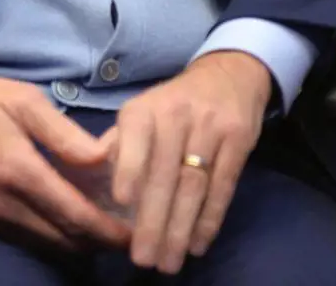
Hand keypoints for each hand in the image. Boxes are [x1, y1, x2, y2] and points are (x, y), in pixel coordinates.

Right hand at [0, 74, 131, 252]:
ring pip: (47, 244)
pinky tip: (68, 217)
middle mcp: (6, 206)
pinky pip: (27, 238)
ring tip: (104, 223)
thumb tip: (102, 160)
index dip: (109, 230)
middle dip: (100, 240)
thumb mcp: (21, 100)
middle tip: (129, 227)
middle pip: (65, 240)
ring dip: (78, 240)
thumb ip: (63, 134)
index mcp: (19, 171)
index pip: (74, 216)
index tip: (137, 230)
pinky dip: (53, 235)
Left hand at [108, 52, 270, 273]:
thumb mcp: (143, 111)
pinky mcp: (239, 139)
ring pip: (194, 184)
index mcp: (144, 108)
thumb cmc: (173, 104)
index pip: (135, 138)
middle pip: (165, 173)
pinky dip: (210, 219)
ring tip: (169, 261)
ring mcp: (210, 126)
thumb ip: (122, 144)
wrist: (228, 74)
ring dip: (181, 228)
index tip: (121, 201)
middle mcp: (176, 113)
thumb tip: (96, 180)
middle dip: (154, 220)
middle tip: (144, 258)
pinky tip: (198, 244)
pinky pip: (223, 186)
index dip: (129, 167)